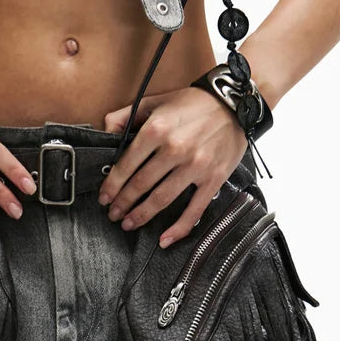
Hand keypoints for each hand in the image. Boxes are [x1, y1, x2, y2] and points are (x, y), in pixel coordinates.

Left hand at [99, 86, 248, 246]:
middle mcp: (174, 149)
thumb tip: (105, 131)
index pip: (127, 165)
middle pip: (141, 185)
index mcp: (157, 129)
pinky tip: (164, 240)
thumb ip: (126, 114)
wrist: (235, 104)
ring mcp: (195, 166)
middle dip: (123, 203)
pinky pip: (194, 210)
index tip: (104, 198)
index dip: (112, 185)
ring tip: (129, 224)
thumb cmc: (194, 103)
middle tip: (113, 215)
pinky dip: (178, 229)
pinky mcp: (212, 179)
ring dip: (141, 216)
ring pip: (161, 199)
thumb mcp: (156, 101)